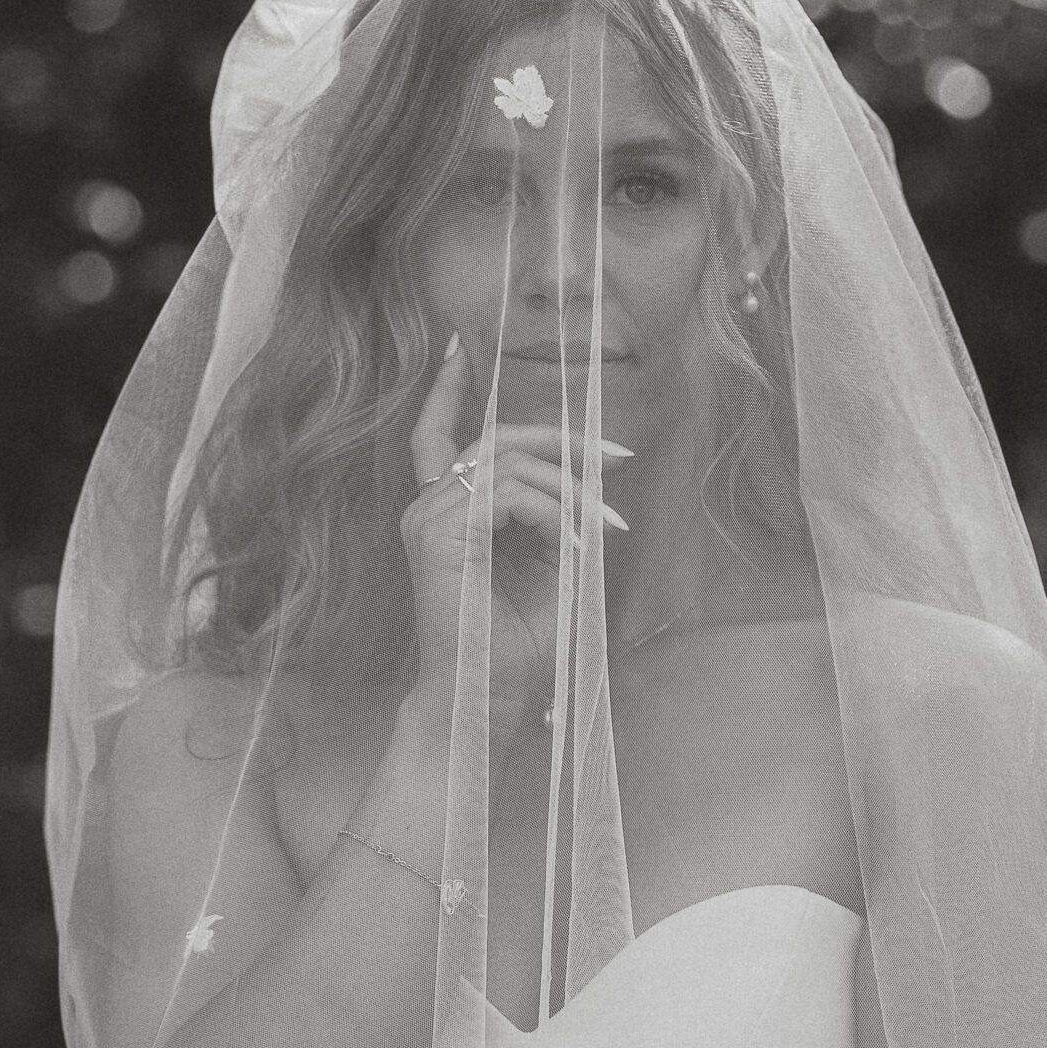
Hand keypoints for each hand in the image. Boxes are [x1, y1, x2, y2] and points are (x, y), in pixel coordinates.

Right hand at [404, 340, 627, 745]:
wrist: (487, 700)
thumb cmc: (516, 649)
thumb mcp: (553, 570)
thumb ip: (559, 519)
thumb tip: (588, 480)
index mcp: (446, 515)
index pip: (438, 435)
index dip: (447, 388)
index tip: (460, 347)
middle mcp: (429, 510)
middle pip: (495, 438)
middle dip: (561, 438)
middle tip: (617, 454)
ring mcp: (429, 520)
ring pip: (508, 462)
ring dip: (569, 486)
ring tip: (605, 524)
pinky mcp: (441, 535)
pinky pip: (509, 494)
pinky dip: (552, 511)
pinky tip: (575, 543)